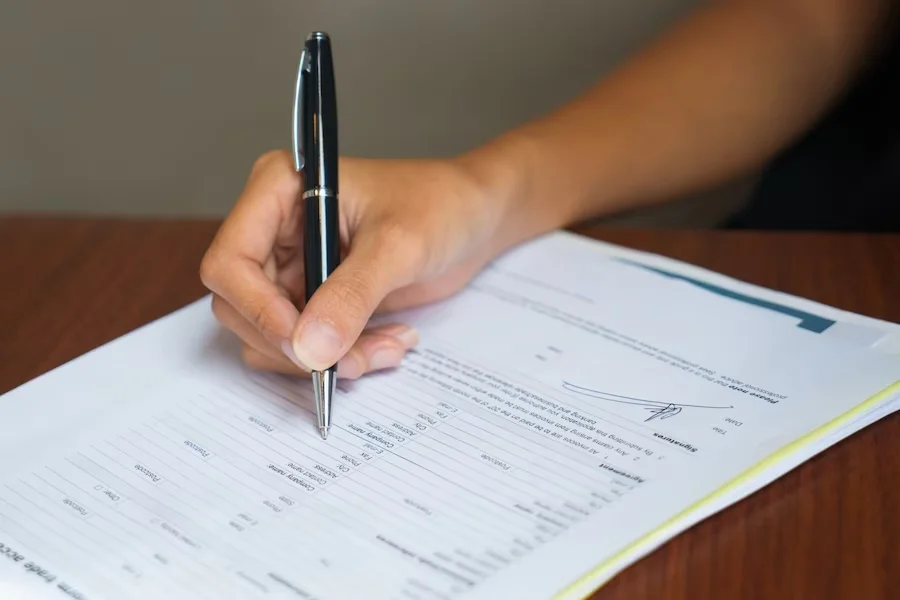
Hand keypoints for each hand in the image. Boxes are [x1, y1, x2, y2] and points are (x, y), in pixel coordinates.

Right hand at [199, 150, 513, 379]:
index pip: (230, 262)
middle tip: (351, 360)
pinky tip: (388, 342)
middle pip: (242, 310)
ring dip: (326, 359)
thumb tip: (309, 349)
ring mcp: (292, 268)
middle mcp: (273, 231)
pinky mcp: (314, 299)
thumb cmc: (439, 205)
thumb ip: (351, 296)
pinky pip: (306, 347)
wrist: (473, 218)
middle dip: (298, 345)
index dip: (258, 309)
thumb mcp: (398, 246)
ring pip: (274, 338)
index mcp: (278, 191)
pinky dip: (343, 358)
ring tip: (385, 347)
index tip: (304, 341)